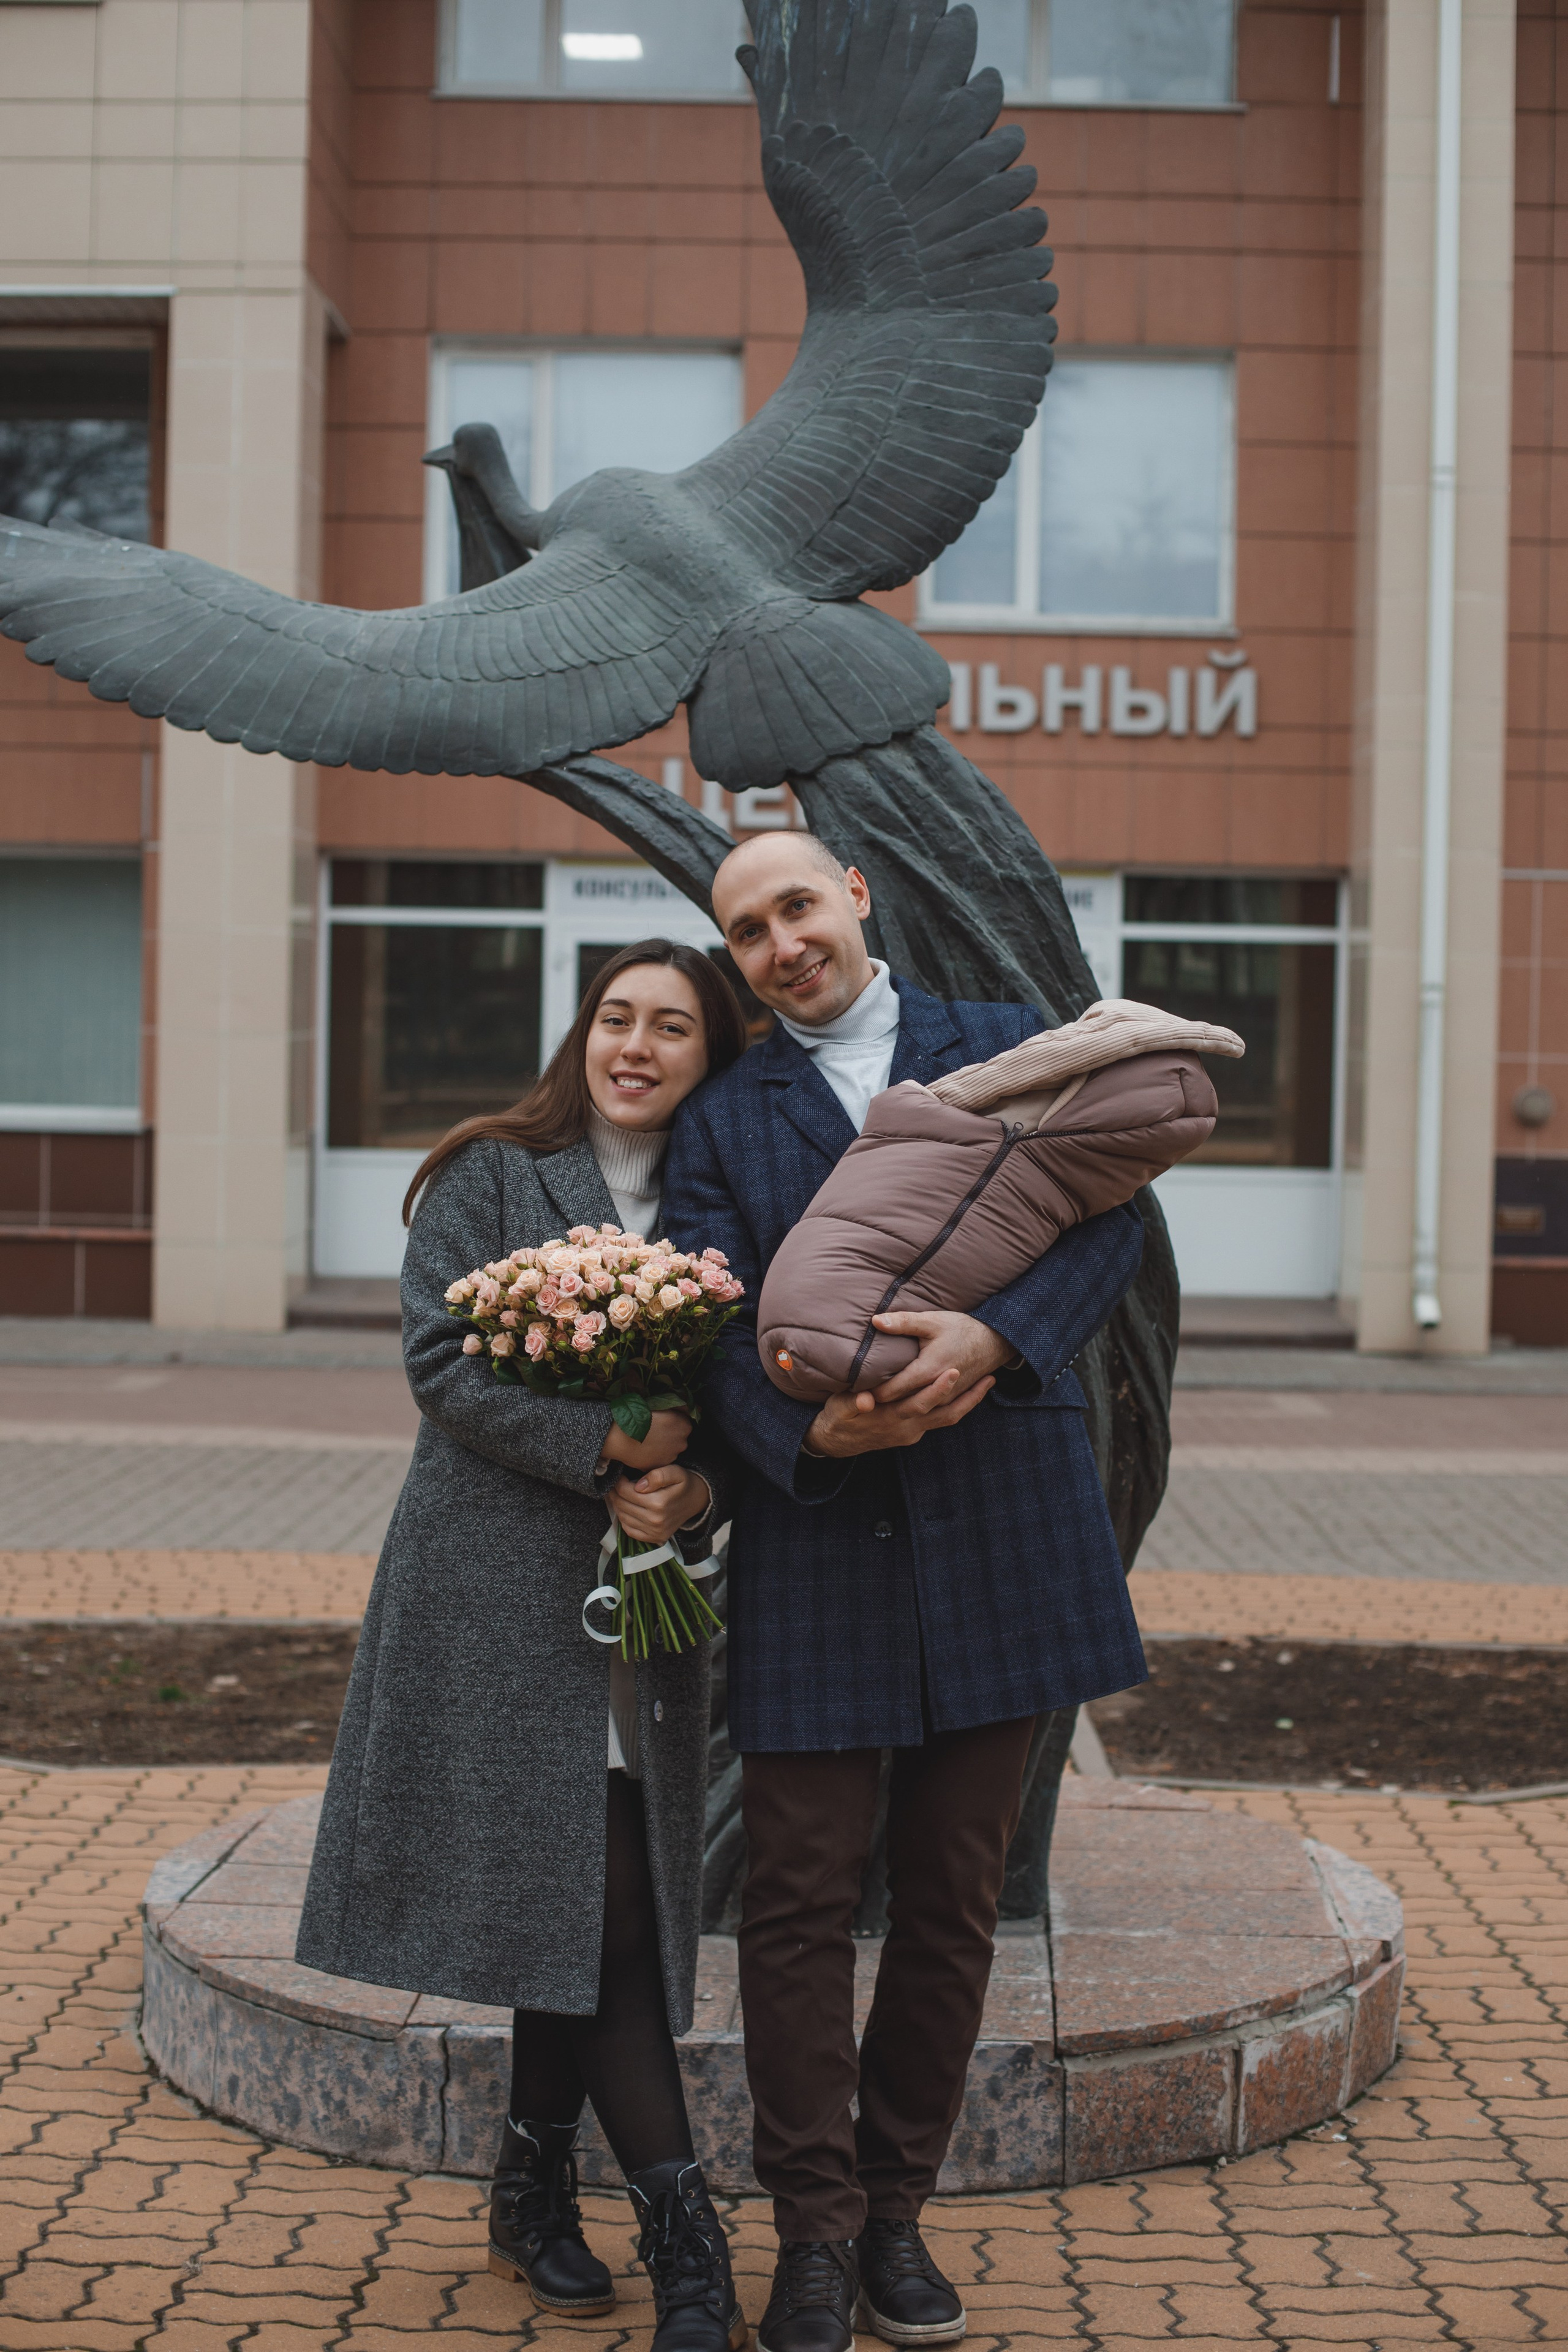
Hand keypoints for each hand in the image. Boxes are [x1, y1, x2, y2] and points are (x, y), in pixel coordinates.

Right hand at [600, 1407, 691, 1473]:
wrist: (619, 1436)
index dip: (674, 1419)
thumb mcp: (660, 1403)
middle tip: (654, 1430)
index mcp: (684, 1425)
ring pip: (671, 1449)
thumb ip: (678, 1406)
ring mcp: (672, 1456)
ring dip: (664, 1445)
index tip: (662, 1419)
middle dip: (671, 1434)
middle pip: (679, 1437)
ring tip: (648, 1439)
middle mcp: (682, 1442)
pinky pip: (660, 1459)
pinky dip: (655, 1455)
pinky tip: (645, 1449)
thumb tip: (689, 1409)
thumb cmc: (637, 1415)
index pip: (684, 1422)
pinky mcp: (660, 1466)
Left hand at [608, 1464, 709, 1545]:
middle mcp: (655, 1520)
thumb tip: (638, 1486)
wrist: (696, 1500)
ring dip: (617, 1505)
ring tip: (619, 1495)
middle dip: (615, 1494)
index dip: (618, 1483)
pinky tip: (626, 1509)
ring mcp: (655, 1532)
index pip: (626, 1492)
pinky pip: (629, 1531)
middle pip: (622, 1505)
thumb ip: (657, 1475)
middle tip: (615, 1485)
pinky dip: (624, 1520)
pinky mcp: (654, 1538)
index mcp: (659, 1503)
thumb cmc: (683, 1483)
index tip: (618, 1477)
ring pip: (623, 1517)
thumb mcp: (675, 1471)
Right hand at [801, 1313, 1013, 1460]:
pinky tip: (967, 1392)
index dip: (938, 1389)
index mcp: (890, 1417)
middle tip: (987, 1377)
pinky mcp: (913, 1434)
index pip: (919, 1402)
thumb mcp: (841, 1406)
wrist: (836, 1441)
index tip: (953, 1372)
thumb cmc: (839, 1415)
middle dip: (966, 1395)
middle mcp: (906, 1427)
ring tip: (988, 1383)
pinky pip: (940, 1421)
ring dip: (969, 1402)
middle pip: (943, 1412)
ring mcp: (912, 1432)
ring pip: (947, 1418)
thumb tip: (866, 1401)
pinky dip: (956, 1407)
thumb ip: (854, 1402)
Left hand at [866, 1311, 1017, 1405]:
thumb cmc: (961, 1329)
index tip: (856, 1387)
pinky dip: (913, 1410)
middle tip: (859, 1400)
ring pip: (914, 1412)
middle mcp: (936, 1392)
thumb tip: (876, 1321)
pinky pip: (928, 1412)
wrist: (993, 1342)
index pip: (891, 1390)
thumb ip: (903, 1322)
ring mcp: (945, 1400)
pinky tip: (899, 1406)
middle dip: (881, 1404)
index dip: (871, 1391)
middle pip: (900, 1405)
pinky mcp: (951, 1401)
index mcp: (927, 1372)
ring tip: (875, 1406)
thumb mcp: (932, 1321)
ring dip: (897, 1410)